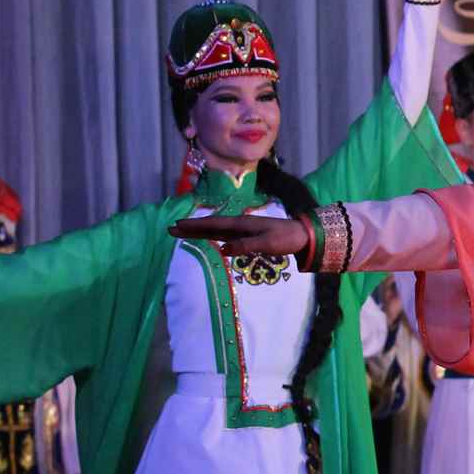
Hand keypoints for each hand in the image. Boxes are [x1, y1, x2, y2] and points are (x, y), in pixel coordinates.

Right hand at [168, 214, 309, 258]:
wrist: (303, 236)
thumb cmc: (286, 238)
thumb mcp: (267, 243)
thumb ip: (245, 245)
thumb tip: (223, 249)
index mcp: (242, 224)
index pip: (214, 224)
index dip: (195, 226)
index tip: (178, 225)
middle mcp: (240, 225)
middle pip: (210, 226)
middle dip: (191, 227)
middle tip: (170, 228)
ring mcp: (243, 230)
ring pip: (216, 231)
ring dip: (199, 232)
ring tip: (181, 232)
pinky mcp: (248, 236)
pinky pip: (225, 236)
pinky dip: (212, 236)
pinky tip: (207, 239)